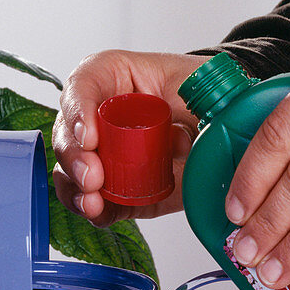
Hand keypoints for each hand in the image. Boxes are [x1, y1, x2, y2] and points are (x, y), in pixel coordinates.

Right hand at [53, 50, 209, 225]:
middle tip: (92, 176)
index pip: (83, 86)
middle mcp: (99, 115)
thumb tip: (180, 140)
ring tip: (93, 201)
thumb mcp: (200, 89)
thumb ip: (192, 104)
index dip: (78, 110)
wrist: (222, 131)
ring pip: (68, 167)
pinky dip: (90, 208)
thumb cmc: (206, 98)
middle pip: (67, 131)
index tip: (90, 136)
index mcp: (114, 77)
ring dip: (75, 186)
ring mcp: (103, 152)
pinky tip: (98, 212)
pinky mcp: (113, 185)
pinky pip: (89, 198)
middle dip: (74, 157)